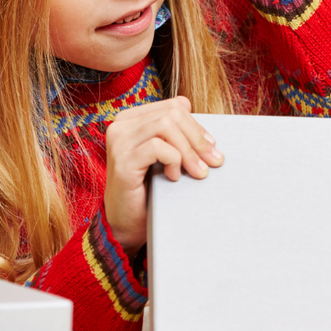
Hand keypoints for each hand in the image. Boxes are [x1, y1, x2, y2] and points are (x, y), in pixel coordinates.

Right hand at [103, 96, 223, 253]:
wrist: (125, 224)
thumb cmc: (147, 189)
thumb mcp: (165, 157)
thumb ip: (178, 139)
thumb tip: (210, 140)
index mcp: (132, 118)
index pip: (174, 106)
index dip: (196, 125)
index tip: (210, 147)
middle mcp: (121, 125)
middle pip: (172, 114)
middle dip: (197, 138)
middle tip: (212, 162)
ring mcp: (119, 141)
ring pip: (166, 126)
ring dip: (188, 150)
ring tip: (196, 171)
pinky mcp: (122, 160)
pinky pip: (157, 147)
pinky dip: (173, 160)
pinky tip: (174, 176)